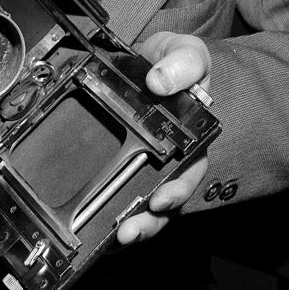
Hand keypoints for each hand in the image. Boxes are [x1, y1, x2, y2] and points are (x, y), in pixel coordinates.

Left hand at [116, 31, 210, 245]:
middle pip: (164, 199)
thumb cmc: (175, 60)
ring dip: (132, 225)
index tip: (160, 200)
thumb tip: (160, 82)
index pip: (189, 172)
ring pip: (143, 205)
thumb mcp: (186, 52)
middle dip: (149, 221)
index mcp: (192, 137)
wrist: (152, 58)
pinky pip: (118, 192)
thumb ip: (181, 63)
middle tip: (128, 231)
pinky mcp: (123, 162)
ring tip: (115, 237)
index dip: (177, 191)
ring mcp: (147, 164)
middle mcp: (171, 158)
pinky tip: (97, 229)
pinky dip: (110, 213)